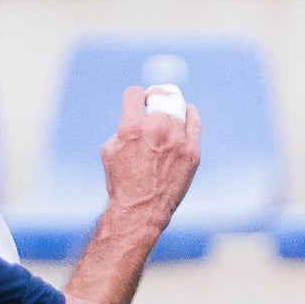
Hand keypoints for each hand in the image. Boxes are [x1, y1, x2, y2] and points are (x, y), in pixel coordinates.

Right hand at [96, 85, 201, 241]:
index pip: (135, 93)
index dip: (135, 96)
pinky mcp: (192, 152)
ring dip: (170, 109)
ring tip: (168, 112)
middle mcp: (156, 130)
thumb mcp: (110, 149)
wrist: (141, 210)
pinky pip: (194, 122)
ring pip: (177, 109)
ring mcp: (177, 141)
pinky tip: (187, 112)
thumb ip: (123, 126)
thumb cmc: (121, 182)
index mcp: (132, 128)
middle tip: (154, 105)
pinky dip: (190, 114)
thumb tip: (137, 114)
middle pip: (159, 99)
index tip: (138, 102)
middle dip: (154, 101)